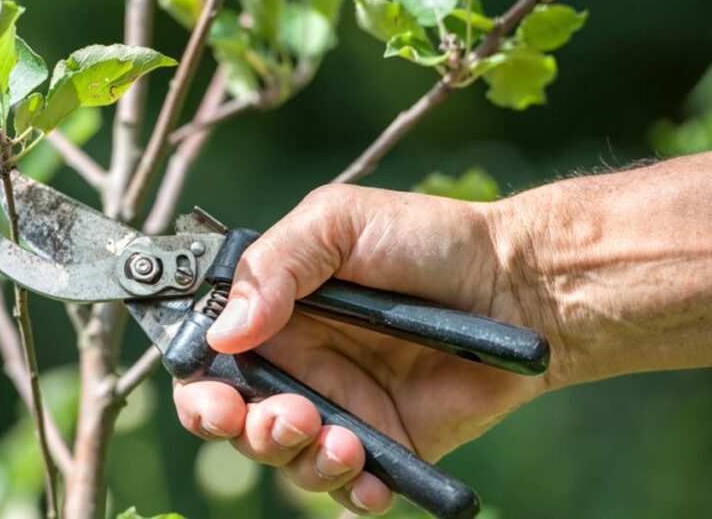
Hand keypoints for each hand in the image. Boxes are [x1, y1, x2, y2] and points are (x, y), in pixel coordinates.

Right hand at [172, 184, 552, 514]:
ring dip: (300, 458)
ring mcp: (341, 407)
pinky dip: (351, 493)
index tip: (218, 401)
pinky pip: (350, 489)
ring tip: (342, 439)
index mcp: (273, 314)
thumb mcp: (338, 223)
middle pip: (238, 422)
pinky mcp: (386, 445)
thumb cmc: (425, 241)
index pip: (208, 362)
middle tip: (287, 418)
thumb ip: (274, 266)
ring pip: (288, 459)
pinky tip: (369, 477)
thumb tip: (225, 331)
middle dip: (247, 432)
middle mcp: (298, 365)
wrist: (516, 284)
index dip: (199, 389)